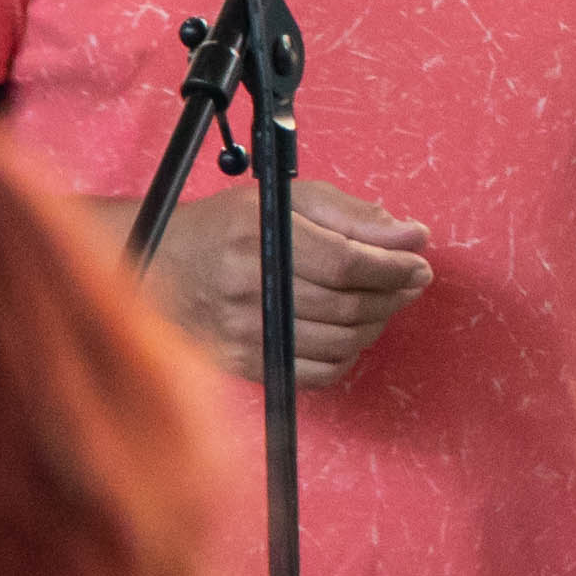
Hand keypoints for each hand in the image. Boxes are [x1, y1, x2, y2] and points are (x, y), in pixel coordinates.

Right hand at [145, 175, 433, 391]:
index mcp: (258, 236)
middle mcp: (249, 286)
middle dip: (393, 294)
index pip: (346, 261)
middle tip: (410, 280)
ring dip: (376, 324)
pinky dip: (347, 356)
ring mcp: (245, 331)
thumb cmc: (226, 228)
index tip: (417, 262)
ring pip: (340, 342)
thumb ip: (352, 216)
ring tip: (382, 302)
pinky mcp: (244, 363)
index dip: (393, 266)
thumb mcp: (286, 201)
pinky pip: (317, 374)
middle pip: (348, 304)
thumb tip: (412, 235)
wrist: (158, 265)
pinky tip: (349, 332)